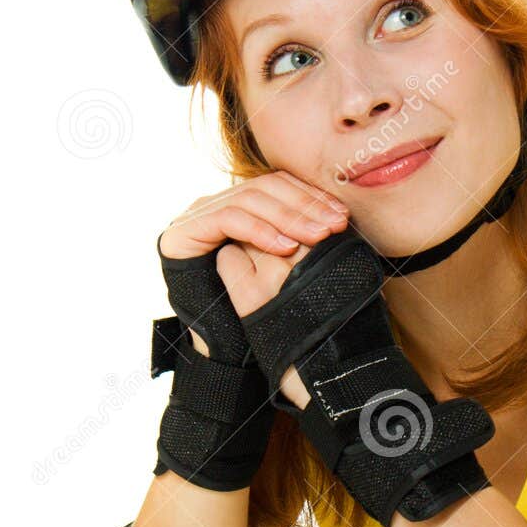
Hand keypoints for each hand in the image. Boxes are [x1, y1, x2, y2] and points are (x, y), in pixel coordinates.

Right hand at [160, 170, 349, 355]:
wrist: (216, 341)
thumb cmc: (258, 304)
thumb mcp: (283, 263)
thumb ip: (300, 236)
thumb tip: (341, 219)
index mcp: (241, 204)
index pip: (280, 185)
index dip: (312, 196)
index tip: (341, 216)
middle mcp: (217, 202)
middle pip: (267, 187)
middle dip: (306, 206)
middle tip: (335, 225)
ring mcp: (198, 213)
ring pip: (250, 199)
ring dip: (289, 218)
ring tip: (316, 237)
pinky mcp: (185, 229)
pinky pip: (229, 219)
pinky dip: (260, 230)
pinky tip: (285, 247)